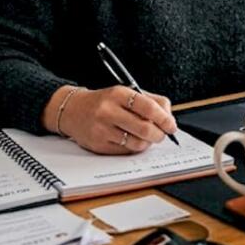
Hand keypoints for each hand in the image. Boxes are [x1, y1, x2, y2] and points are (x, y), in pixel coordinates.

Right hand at [53, 85, 176, 154]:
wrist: (73, 110)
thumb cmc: (105, 101)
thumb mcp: (126, 93)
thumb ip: (151, 101)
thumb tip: (169, 117)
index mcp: (118, 93)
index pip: (148, 107)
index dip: (164, 118)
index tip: (172, 125)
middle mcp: (108, 111)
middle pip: (145, 128)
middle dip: (159, 134)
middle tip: (163, 134)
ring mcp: (102, 129)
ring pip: (137, 143)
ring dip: (148, 143)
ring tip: (147, 137)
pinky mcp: (98, 145)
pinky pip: (126, 152)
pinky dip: (135, 148)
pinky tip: (133, 141)